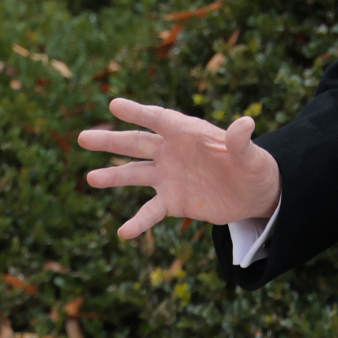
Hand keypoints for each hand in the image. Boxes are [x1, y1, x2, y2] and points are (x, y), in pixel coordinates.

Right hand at [79, 98, 281, 237]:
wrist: (254, 195)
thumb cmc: (254, 167)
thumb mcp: (252, 156)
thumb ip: (241, 142)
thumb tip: (245, 124)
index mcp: (188, 132)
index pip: (159, 119)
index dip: (138, 112)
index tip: (114, 105)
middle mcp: (172, 151)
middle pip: (136, 143)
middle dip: (110, 141)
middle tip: (83, 138)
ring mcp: (168, 176)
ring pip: (135, 174)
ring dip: (113, 177)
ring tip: (91, 178)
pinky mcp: (172, 201)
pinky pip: (150, 211)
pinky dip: (138, 222)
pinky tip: (123, 232)